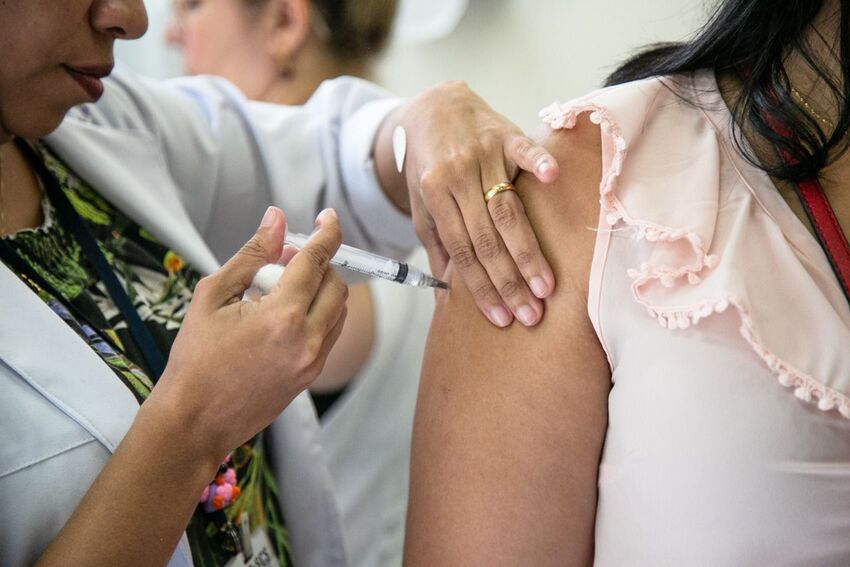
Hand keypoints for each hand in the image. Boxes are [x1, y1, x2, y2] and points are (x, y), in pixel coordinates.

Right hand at [149, 207, 347, 462]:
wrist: (195, 421)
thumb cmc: (195, 359)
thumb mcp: (213, 295)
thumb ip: (252, 255)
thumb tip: (276, 219)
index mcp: (282, 316)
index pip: (318, 260)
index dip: (327, 232)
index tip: (327, 217)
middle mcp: (307, 339)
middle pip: (336, 284)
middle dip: (318, 264)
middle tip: (284, 260)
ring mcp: (313, 361)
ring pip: (338, 310)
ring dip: (320, 290)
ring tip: (278, 290)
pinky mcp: (312, 376)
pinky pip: (329, 333)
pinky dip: (317, 315)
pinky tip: (282, 316)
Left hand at [388, 81, 558, 327]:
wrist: (434, 107)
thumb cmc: (430, 164)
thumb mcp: (423, 205)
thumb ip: (437, 244)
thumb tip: (444, 294)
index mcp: (435, 196)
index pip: (461, 251)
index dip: (481, 287)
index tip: (500, 318)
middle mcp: (457, 176)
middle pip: (486, 238)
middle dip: (508, 281)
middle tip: (530, 314)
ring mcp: (483, 154)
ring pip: (507, 209)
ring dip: (527, 250)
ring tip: (546, 285)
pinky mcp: (505, 133)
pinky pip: (524, 150)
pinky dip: (537, 161)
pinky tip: (552, 177)